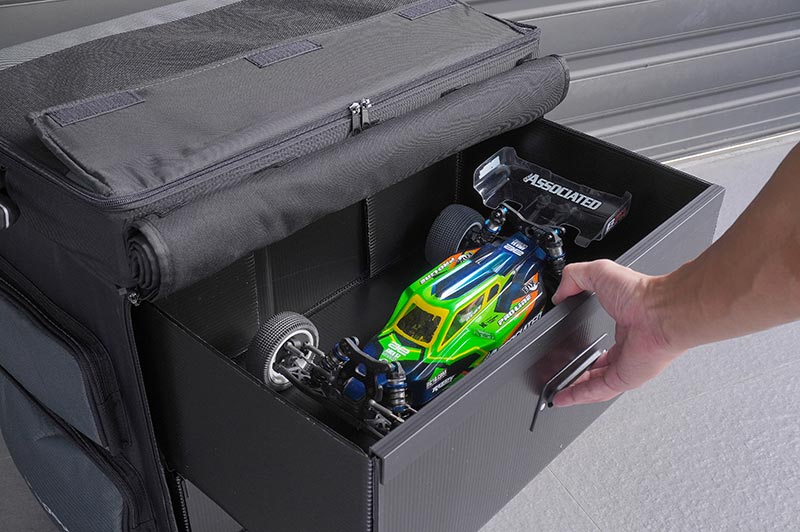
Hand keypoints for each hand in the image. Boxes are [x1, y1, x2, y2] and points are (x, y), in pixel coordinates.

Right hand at [550, 260, 682, 406]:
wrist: (661, 312)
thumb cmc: (642, 294)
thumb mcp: (598, 273)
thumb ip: (575, 277)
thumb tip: (559, 292)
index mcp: (624, 324)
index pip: (602, 342)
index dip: (586, 349)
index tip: (569, 351)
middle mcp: (627, 348)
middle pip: (598, 368)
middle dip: (579, 375)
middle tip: (561, 378)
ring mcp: (626, 365)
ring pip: (595, 384)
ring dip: (575, 390)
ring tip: (557, 393)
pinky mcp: (624, 378)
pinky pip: (597, 391)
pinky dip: (578, 396)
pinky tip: (564, 398)